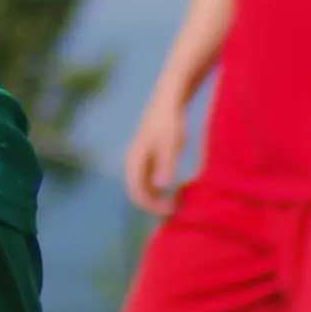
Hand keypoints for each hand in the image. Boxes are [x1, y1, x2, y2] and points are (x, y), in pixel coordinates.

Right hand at [121, 95, 190, 214]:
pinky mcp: (146, 159)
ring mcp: (138, 161)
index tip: (173, 209)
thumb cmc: (170, 122)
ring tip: (178, 202)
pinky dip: (159, 191)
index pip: (136, 192)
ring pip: (142, 189)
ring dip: (156, 199)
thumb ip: (166, 164)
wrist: (168, 102)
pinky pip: (148, 182)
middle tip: (177, 209)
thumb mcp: (171, 144)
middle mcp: (132, 163)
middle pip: (137, 193)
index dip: (152, 206)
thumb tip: (160, 186)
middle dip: (154, 205)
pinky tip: (176, 190)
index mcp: (134, 160)